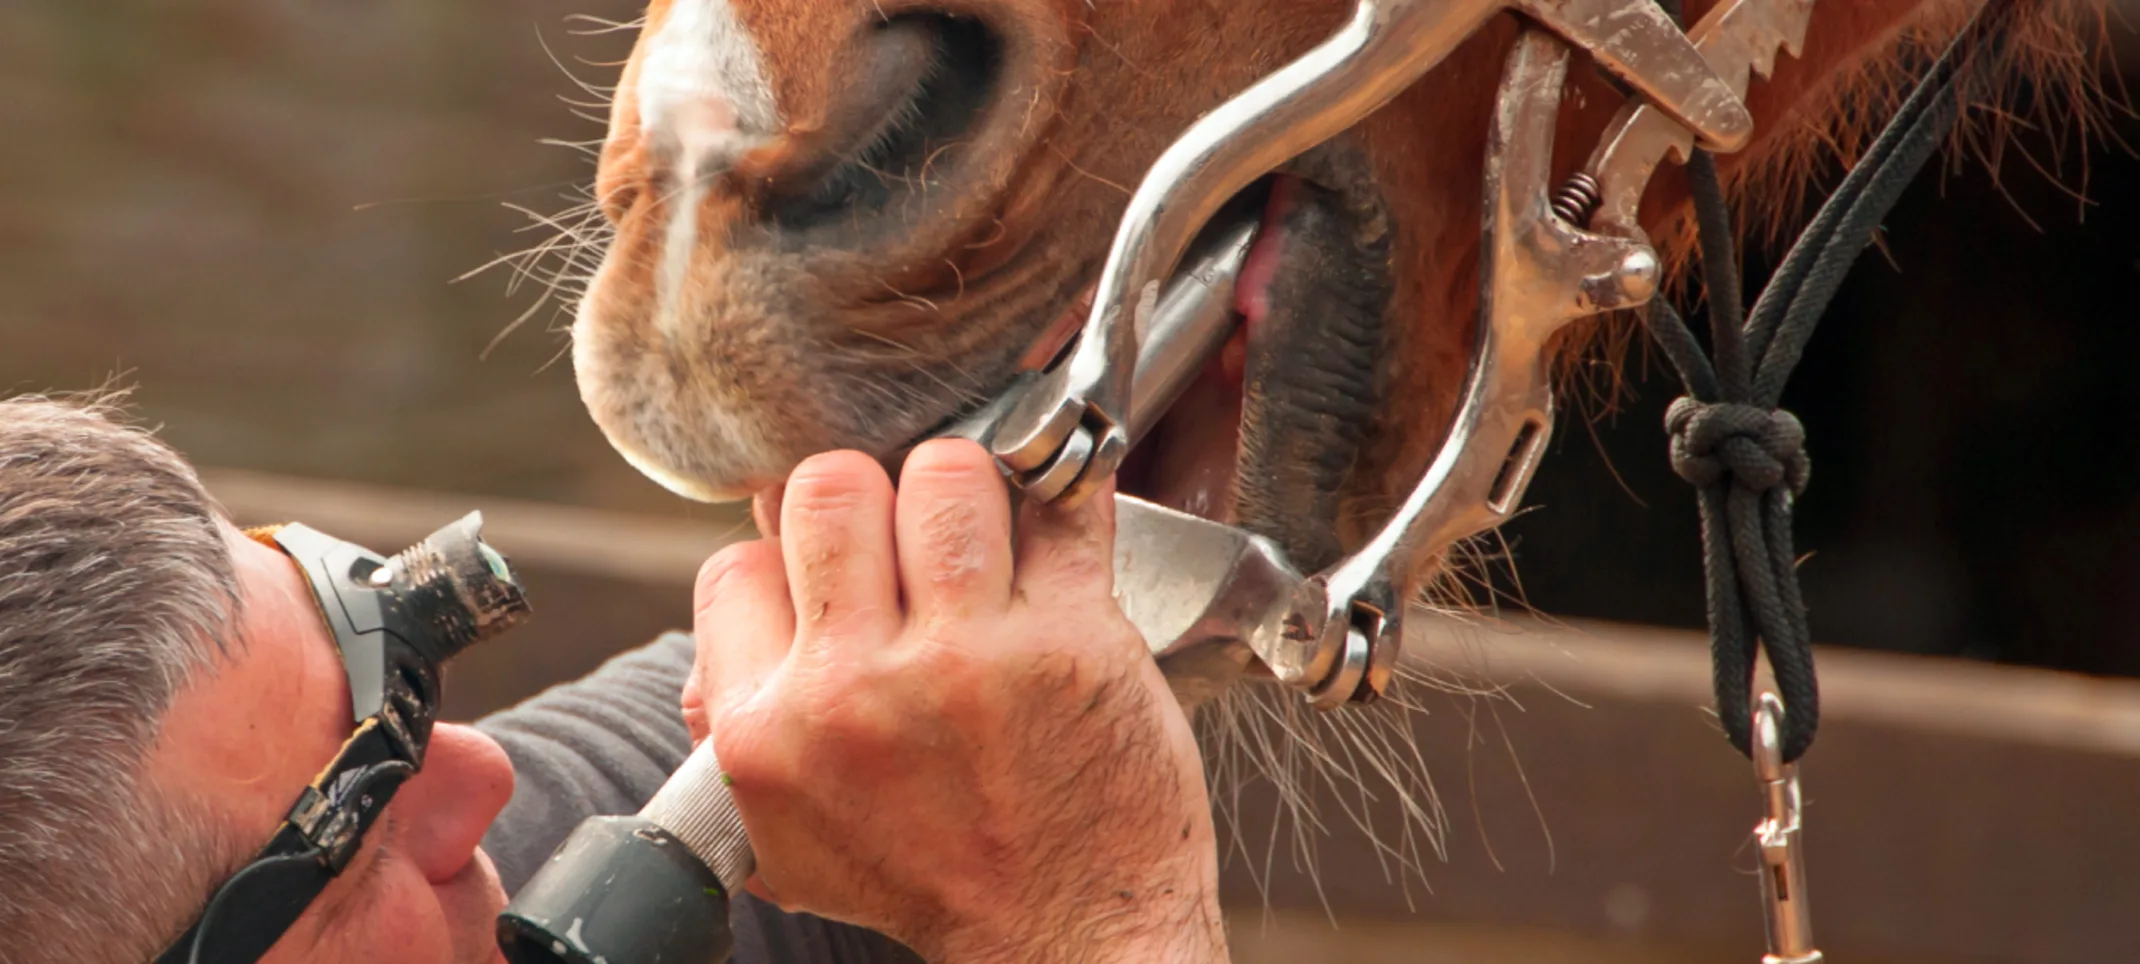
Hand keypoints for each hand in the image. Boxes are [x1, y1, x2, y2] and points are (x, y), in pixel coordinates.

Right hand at [679, 440, 1226, 962]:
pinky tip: (1056, 510)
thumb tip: (736, 591)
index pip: (738, 564)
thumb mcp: (787, 835)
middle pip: (829, 488)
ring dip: (964, 485)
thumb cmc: (933, 879)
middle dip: (866, 495)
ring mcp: (968, 657)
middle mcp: (855, 689)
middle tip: (903, 533)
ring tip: (981, 526)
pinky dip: (1062, 493)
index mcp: (766, 732)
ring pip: (942, 473)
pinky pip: (1061, 509)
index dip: (786, 558)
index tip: (834, 574)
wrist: (1067, 934)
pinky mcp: (1071, 639)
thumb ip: (731, 721)